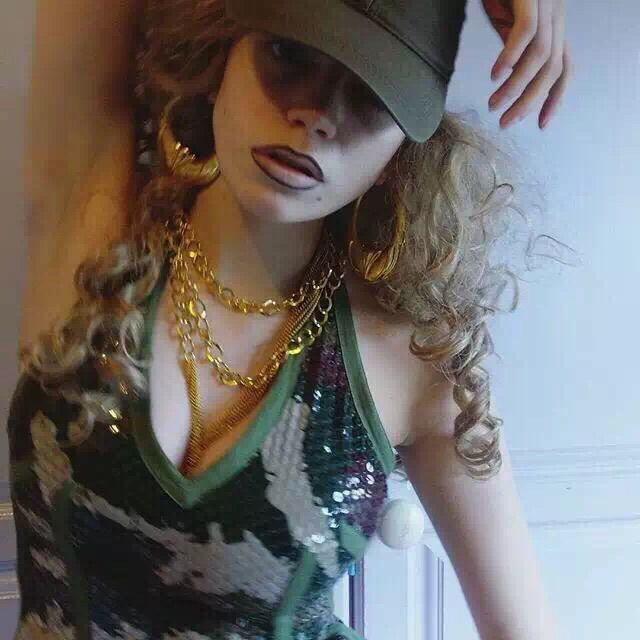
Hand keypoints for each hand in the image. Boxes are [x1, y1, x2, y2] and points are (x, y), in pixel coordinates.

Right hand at [481, 0, 572, 128]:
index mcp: (552, 27)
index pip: (564, 69)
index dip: (556, 99)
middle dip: (530, 101)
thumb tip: (505, 77)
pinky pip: (526, 32)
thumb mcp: (506, 20)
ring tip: (494, 104)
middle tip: (506, 122)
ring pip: (540, 56)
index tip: (541, 125)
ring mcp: (545, 6)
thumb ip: (512, 45)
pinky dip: (510, 56)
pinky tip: (494, 75)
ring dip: (516, 86)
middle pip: (553, 69)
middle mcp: (555, 17)